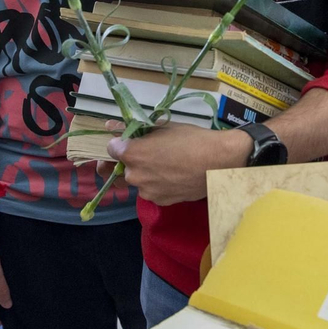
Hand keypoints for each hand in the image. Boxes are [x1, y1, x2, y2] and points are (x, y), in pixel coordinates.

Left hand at [105, 121, 251, 207]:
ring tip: (167, 165)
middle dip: (133, 160)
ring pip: (139, 180)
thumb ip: (133, 129)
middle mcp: (135, 176)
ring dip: (146, 173)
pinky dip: (158, 184)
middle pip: (124, 167)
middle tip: (153, 153)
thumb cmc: (191, 139)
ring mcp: (147, 191)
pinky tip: (174, 176)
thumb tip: (109, 127)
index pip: (111, 148)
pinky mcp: (160, 202)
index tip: (133, 140)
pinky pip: (152, 191)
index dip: (121, 143)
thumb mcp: (162, 128)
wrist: (218, 162)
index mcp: (132, 154)